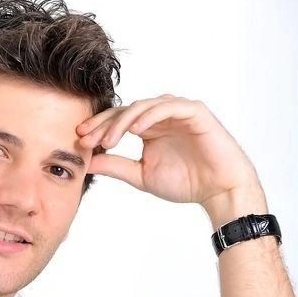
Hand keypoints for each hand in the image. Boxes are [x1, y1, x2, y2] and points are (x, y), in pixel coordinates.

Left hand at [77, 95, 266, 225]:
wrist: (219, 190)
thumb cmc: (185, 182)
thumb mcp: (141, 175)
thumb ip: (115, 166)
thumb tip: (86, 163)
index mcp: (148, 127)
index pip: (117, 120)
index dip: (97, 128)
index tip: (79, 140)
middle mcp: (160, 116)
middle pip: (125, 110)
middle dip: (102, 123)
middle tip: (85, 137)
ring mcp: (177, 111)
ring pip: (143, 106)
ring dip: (122, 121)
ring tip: (108, 140)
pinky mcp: (194, 111)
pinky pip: (167, 106)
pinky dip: (149, 116)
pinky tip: (135, 130)